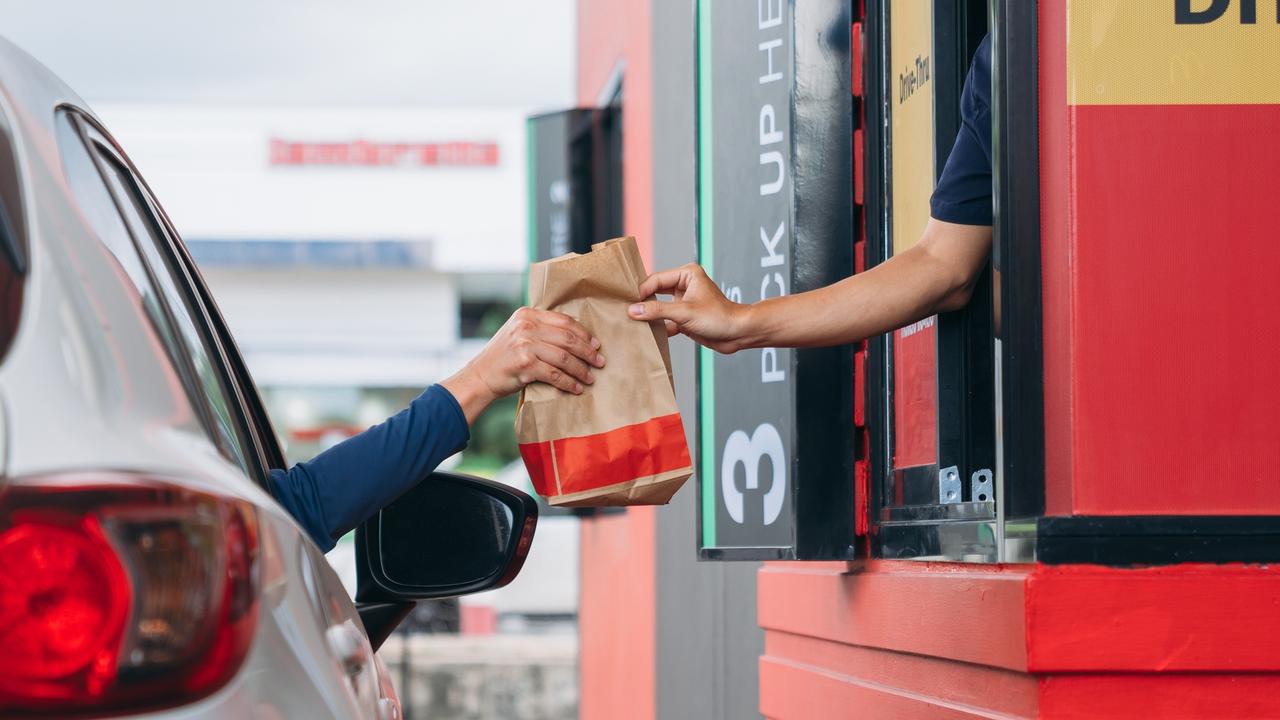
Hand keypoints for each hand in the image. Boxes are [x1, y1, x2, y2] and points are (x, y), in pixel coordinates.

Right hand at [442, 307, 605, 422]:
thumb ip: (541, 330)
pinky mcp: (525, 364)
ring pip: (565, 357)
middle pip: (568, 338)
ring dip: (581, 370)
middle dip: (588, 352)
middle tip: (599, 362)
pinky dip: (569, 383)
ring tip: (590, 378)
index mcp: (527, 314)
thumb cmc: (504, 358)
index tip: (596, 345)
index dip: (584, 334)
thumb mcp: (519, 333)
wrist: (480, 376)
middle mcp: (526, 326)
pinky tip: (576, 388)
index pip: (564, 321)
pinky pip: (555, 374)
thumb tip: (576, 338)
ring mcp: (525, 344)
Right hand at [627, 263, 751, 353]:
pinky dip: (658, 327)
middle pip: (655, 292)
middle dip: (643, 302)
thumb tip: (633, 310)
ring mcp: (684, 302)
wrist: (738, 334)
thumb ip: (657, 311)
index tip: (628, 303)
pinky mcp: (684, 318)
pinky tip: (647, 334)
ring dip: (649, 316)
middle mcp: (684, 286)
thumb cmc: (719, 317)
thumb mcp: (684, 312)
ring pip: (659, 308)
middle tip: (625, 310)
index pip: (656, 279)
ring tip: (632, 322)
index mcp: (687, 275)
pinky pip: (666, 321)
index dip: (642, 291)